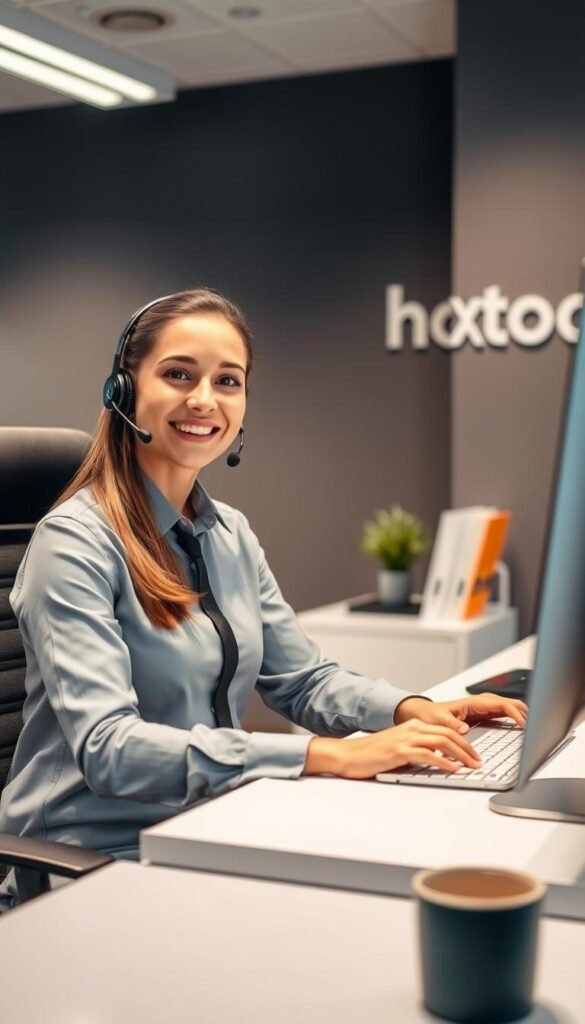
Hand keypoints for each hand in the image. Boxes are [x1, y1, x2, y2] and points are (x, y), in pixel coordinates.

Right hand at [304, 719, 482, 779]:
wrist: (348, 755)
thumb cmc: (371, 754)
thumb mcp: (399, 748)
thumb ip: (417, 750)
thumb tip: (439, 761)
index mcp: (412, 726)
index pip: (446, 730)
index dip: (464, 741)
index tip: (475, 753)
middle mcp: (411, 729)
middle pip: (448, 734)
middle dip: (468, 748)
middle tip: (479, 761)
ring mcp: (405, 739)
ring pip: (442, 742)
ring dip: (461, 755)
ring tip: (472, 766)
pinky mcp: (399, 752)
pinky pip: (428, 755)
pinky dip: (444, 762)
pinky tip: (453, 770)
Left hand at [393, 693, 527, 732]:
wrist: (423, 713)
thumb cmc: (430, 716)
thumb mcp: (438, 721)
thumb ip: (451, 724)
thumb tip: (465, 728)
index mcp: (473, 703)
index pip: (501, 704)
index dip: (515, 714)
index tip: (524, 725)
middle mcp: (480, 703)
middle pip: (508, 703)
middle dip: (523, 711)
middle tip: (535, 725)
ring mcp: (482, 708)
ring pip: (507, 706)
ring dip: (520, 713)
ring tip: (532, 725)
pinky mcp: (482, 714)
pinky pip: (502, 712)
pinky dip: (513, 717)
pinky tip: (519, 725)